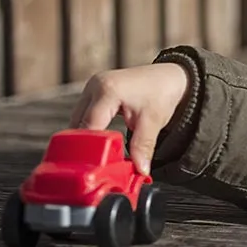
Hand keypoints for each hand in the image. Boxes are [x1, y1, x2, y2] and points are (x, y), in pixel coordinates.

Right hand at [69, 63, 189, 174]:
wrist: (169, 76)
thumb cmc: (161, 93)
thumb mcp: (153, 121)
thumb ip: (143, 147)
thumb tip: (140, 170)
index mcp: (107, 90)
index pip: (88, 127)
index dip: (90, 150)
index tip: (93, 170)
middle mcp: (94, 86)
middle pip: (78, 125)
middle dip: (85, 147)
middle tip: (95, 168)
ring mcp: (91, 87)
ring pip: (77, 121)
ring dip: (86, 139)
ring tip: (99, 157)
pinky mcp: (93, 92)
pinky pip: (83, 116)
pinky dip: (89, 130)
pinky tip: (99, 144)